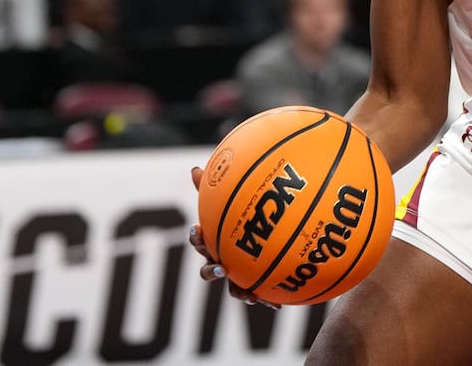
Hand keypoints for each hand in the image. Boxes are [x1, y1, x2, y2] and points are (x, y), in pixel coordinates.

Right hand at [189, 166, 279, 308]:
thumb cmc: (236, 218)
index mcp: (213, 243)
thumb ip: (213, 188)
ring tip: (248, 294)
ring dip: (238, 291)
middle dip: (212, 270)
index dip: (196, 237)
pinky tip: (278, 303)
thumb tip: (193, 167)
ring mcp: (235, 276)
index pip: (199, 241)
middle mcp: (220, 262)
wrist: (257, 239)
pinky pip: (258, 295)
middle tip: (220, 265)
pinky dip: (266, 299)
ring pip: (232, 289)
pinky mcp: (252, 285)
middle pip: (208, 270)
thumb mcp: (226, 202)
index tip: (197, 229)